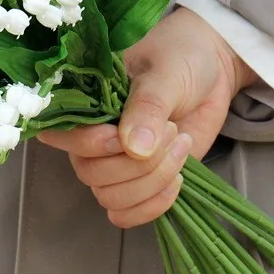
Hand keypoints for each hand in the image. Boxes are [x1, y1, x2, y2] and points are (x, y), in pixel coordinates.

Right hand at [37, 8, 258, 227]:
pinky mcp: (140, 183)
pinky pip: (128, 214)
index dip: (89, 144)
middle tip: (170, 129)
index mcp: (86, 104)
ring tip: (180, 145)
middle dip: (137, 162)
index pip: (61, 136)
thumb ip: (147, 107)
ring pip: (111, 198)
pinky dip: (154, 205)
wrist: (213, 70)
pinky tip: (178, 178)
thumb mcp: (165, 74)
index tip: (121, 136)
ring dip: (152, 181)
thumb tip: (132, 148)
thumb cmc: (180, 59)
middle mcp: (91, 139)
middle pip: (92, 175)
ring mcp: (115, 164)